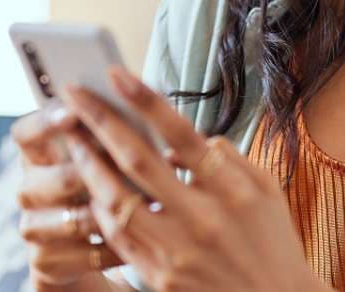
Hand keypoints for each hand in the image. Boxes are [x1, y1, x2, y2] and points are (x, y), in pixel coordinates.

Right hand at [10, 103, 125, 289]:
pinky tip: (143, 239)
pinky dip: (117, 246)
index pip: (24, 133)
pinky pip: (86, 253)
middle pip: (42, 180)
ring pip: (70, 220)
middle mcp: (29, 189)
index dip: (44, 122)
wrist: (82, 244)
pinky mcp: (46, 260)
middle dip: (80, 175)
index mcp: (38, 155)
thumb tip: (143, 107)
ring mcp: (34, 227)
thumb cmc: (101, 182)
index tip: (73, 113)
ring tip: (144, 206)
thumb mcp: (101, 156)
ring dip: (108, 214)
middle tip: (116, 169)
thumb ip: (110, 133)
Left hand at [58, 65, 328, 291]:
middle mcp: (202, 217)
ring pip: (116, 199)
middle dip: (100, 122)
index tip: (116, 73)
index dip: (145, 100)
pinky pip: (118, 236)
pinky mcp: (159, 276)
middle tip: (73, 95)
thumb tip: (188, 139)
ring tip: (71, 139)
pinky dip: (100, 207)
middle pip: (138, 160)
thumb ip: (230, 158)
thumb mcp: (267, 191)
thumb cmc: (273, 242)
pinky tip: (89, 186)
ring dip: (88, 164)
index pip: (180, 133)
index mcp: (232, 189)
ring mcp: (177, 249)